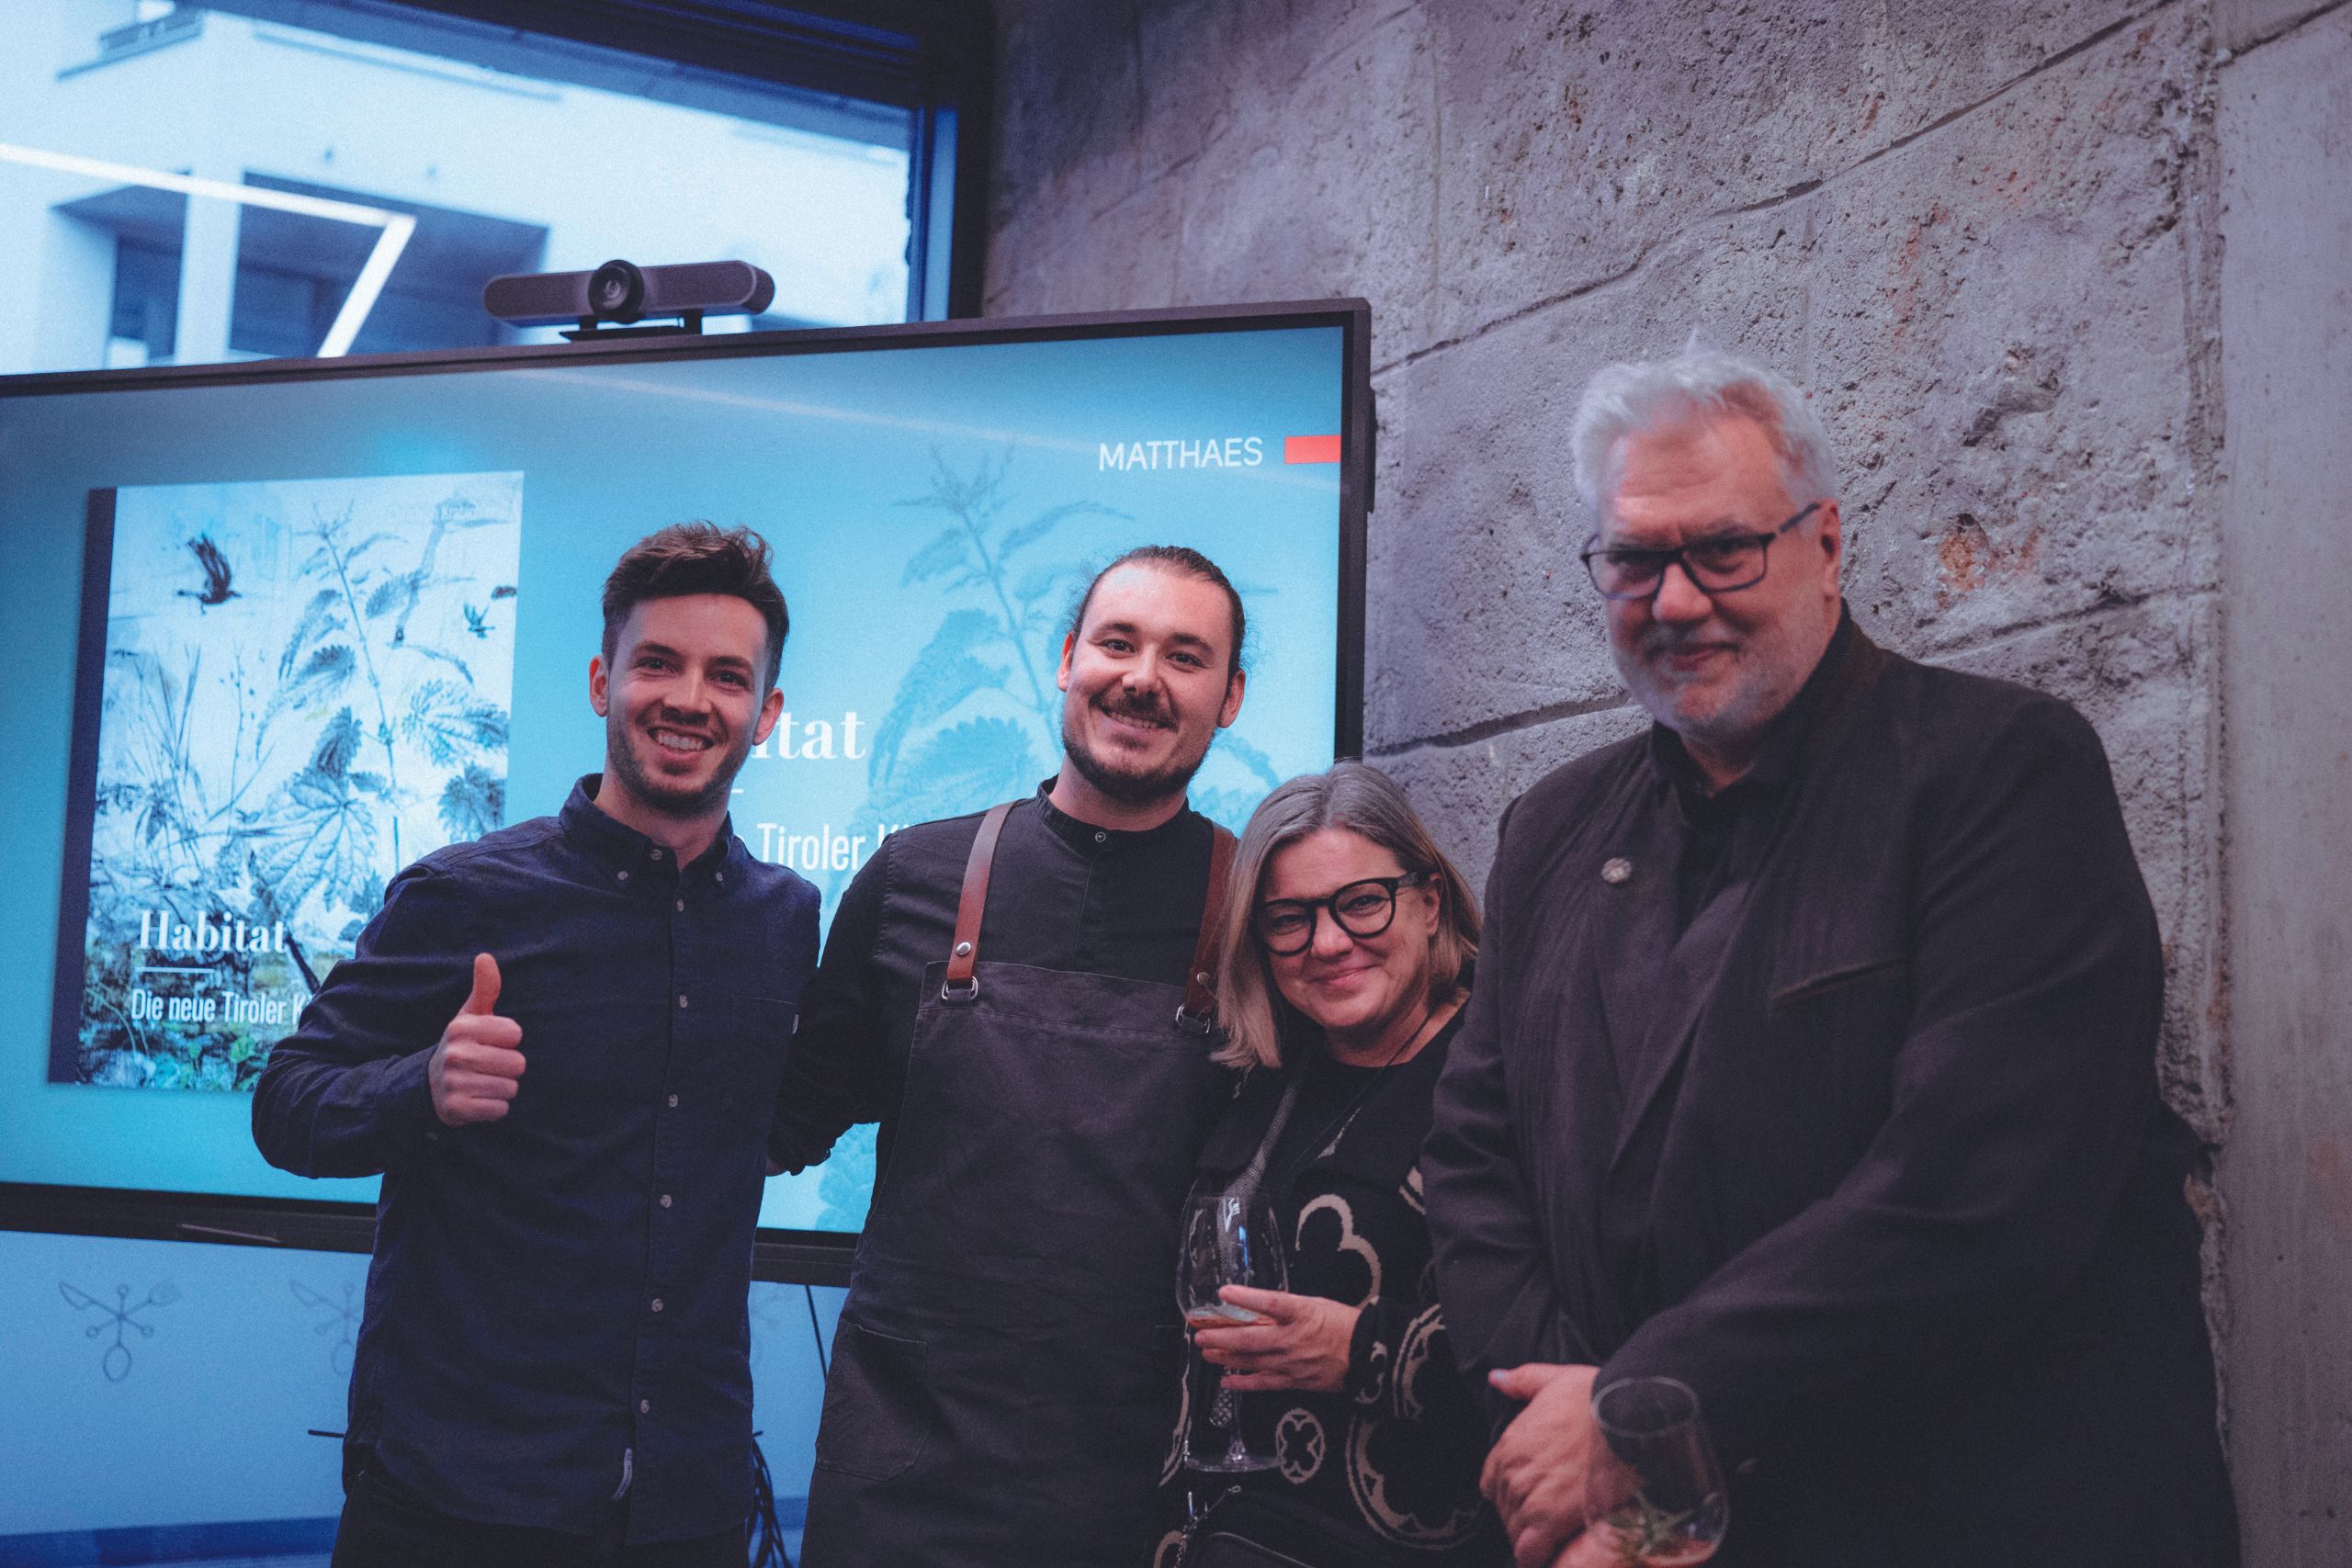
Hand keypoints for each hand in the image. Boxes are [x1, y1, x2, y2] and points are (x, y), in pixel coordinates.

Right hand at [427, 953, 523, 1125]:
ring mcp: (453, 1083)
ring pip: (510, 1088)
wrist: (429, 1085)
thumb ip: (485, 989)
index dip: (508, 1040)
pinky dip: (494, 1108)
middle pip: (517, 1063)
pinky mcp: (456, 1109)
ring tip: (482, 1082)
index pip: (516, 1033)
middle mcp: (455, 1054)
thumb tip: (485, 957)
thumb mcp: (470, 1016)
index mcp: (461, 1027)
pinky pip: (500, 1110)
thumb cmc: (462, 1045)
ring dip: (501, 1089)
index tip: (490, 1043)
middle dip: (508, 1068)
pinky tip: (478, 1100)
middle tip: (487, 1067)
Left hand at [1192, 1284, 1360, 1393]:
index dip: (1246, 1297)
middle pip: (1250, 1338)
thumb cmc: (1343, 1324)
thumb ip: (1288, 1307)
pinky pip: (1263, 1383)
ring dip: (1225, 1357)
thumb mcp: (1316, 1304)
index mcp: (1302, 1313)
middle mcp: (1293, 1338)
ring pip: (1251, 1361)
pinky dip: (1243, 1382)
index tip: (1223, 1293)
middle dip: (1221, 1336)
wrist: (1368, 1355)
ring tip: (1206, 1353)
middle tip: (1199, 1334)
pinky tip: (1226, 1380)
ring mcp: (1292, 1363)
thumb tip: (1259, 1308)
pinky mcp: (1294, 1381)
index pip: (1270, 1302)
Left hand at [1482, 1362, 1600, 1567]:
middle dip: (1520, 1517)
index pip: (1490, 1483)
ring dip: (1528, 1537)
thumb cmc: (1594, 1397)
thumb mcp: (1552, 1378)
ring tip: (1549, 1539)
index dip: (1507, 1493)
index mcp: (1509, 1444)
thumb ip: (1520, 1381)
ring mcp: (1530, 1497)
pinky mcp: (1552, 1519)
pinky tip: (1545, 1558)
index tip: (1527, 1497)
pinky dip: (1534, 1557)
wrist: (1625, 1417)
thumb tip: (1495, 1378)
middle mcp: (1513, 1472)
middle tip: (1544, 1521)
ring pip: (1515, 1531)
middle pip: (1504, 1509)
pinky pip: (1531, 1550)